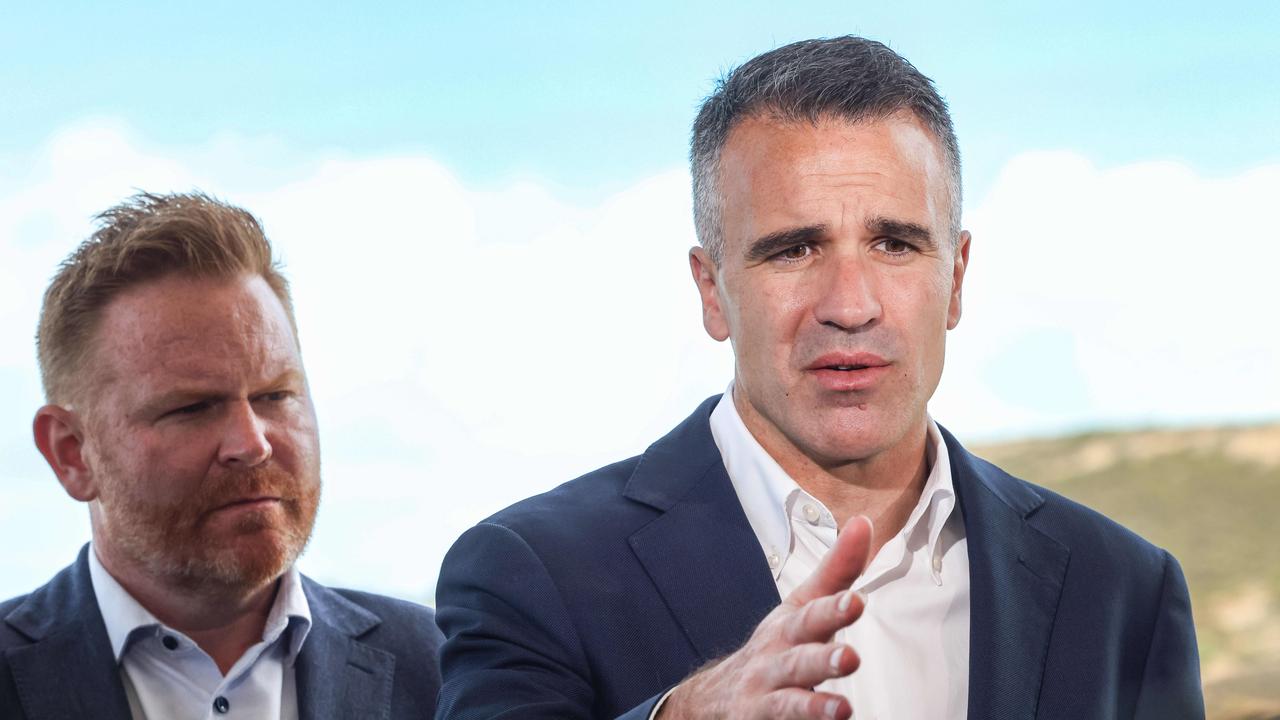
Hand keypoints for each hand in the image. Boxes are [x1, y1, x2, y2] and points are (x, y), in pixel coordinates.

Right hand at [657, 516, 872, 719]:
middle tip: (850, 658)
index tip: (856, 601)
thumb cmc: (774, 646)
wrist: (715, 697)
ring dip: (814, 706)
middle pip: (797, 660)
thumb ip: (837, 571)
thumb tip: (864, 524)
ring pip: (788, 703)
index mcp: (788, 628)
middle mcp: (774, 662)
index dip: (832, 609)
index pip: (811, 614)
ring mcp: (767, 698)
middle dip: (822, 658)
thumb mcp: (801, 606)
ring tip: (841, 709)